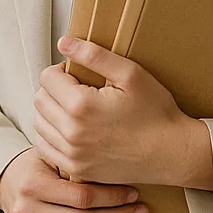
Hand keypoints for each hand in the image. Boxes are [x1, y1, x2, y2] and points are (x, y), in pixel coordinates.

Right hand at [0, 148, 148, 212]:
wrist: (6, 182)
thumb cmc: (35, 164)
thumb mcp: (51, 154)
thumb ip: (77, 162)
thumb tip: (119, 167)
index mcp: (33, 185)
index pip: (82, 197)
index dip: (112, 198)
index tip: (132, 193)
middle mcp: (27, 212)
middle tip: (140, 212)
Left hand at [33, 36, 209, 186]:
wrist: (172, 153)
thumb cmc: (156, 112)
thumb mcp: (130, 74)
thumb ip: (94, 55)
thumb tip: (64, 42)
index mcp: (81, 105)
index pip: (46, 77)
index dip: (62, 70)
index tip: (80, 74)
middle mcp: (71, 133)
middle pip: (40, 99)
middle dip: (55, 89)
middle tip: (80, 89)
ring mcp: (72, 155)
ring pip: (39, 124)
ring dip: (52, 112)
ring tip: (77, 109)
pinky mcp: (76, 170)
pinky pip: (46, 149)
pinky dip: (53, 135)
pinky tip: (73, 129)